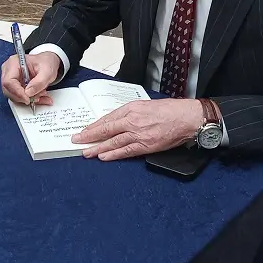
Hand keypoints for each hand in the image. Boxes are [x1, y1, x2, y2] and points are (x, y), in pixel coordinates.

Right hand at [0, 52, 60, 105]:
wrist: (49, 65)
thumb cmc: (46, 63)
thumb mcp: (47, 71)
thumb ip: (39, 82)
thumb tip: (28, 93)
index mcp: (14, 63)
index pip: (8, 81)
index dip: (17, 92)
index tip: (28, 99)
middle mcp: (9, 71)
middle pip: (8, 90)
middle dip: (24, 97)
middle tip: (37, 97)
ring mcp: (11, 79)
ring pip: (13, 96)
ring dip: (28, 99)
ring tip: (40, 94)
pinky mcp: (15, 87)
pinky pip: (18, 97)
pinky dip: (29, 99)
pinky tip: (38, 96)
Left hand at [72, 99, 203, 160]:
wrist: (186, 117)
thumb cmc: (169, 110)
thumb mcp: (146, 105)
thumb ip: (131, 113)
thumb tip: (118, 121)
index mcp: (132, 108)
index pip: (108, 118)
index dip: (94, 125)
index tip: (84, 130)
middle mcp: (132, 120)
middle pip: (106, 129)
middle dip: (89, 136)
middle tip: (76, 140)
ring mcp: (138, 134)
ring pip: (112, 142)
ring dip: (97, 148)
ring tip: (86, 152)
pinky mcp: (145, 145)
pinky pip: (126, 151)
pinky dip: (113, 154)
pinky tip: (103, 157)